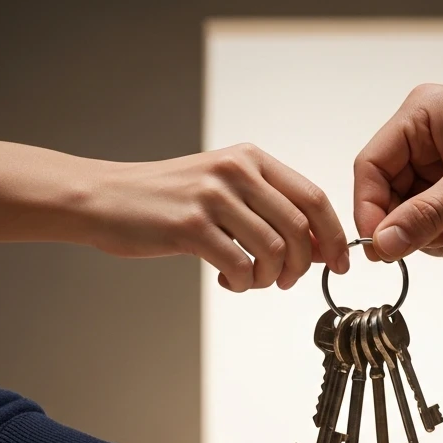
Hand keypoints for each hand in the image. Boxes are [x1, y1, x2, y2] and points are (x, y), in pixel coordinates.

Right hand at [0, 139, 347, 290]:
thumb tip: (316, 248)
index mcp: (250, 159)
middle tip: (285, 281)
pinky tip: (227, 280)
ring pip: (274, 250)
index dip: (334, 236)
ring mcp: (213, 196)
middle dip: (301, 266)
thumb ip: (267, 210)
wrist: (104, 198)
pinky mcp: (190, 225)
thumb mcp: (222, 189)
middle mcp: (236, 171)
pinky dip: (242, 283)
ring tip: (250, 280)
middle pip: (300, 228)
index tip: (338, 264)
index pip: (313, 197)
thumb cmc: (166, 199)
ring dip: (270, 278)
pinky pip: (240, 265)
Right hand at [352, 86, 442, 260]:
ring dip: (441, 237)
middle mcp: (426, 139)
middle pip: (389, 198)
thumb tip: (383, 244)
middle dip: (415, 228)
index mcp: (421, 117)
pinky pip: (437, 225)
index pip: (370, 167)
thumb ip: (425, 217)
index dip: (370, 209)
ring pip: (413, 218)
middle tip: (437, 243)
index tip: (381, 245)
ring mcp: (442, 166)